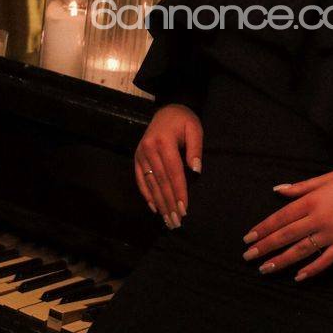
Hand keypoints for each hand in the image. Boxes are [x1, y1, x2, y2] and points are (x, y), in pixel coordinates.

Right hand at [135, 104, 201, 229]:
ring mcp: (140, 154)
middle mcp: (149, 149)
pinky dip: (147, 195)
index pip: (173, 172)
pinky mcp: (136, 157)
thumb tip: (195, 171)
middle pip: (161, 181)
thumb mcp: (195, 129)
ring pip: (151, 183)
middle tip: (176, 221)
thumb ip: (195, 149)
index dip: (179, 191)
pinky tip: (154, 207)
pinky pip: (140, 179)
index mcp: (164, 141)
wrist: (166, 110)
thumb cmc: (184, 120)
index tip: (184, 208)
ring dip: (159, 203)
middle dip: (169, 203)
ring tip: (167, 219)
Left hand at [241, 167, 332, 280]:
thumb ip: (300, 187)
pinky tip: (298, 277)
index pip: (281, 218)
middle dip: (265, 247)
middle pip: (286, 236)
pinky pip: (325, 260)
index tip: (248, 238)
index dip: (263, 228)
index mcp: (312, 201)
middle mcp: (318, 219)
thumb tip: (278, 190)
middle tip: (248, 257)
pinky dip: (312, 270)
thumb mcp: (326, 178)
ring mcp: (332, 234)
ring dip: (281, 260)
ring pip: (301, 251)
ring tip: (264, 269)